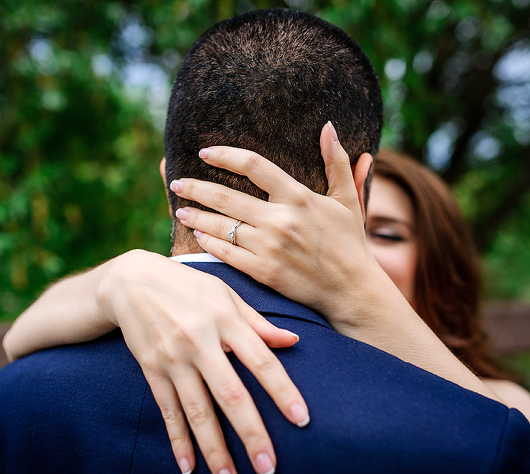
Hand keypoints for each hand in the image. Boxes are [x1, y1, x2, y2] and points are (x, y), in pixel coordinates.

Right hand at [100, 250, 309, 473]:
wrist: (129, 280)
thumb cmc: (187, 286)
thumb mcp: (225, 294)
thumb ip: (258, 323)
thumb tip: (292, 341)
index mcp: (226, 320)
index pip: (261, 362)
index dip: (283, 392)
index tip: (302, 420)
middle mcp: (200, 342)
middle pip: (230, 395)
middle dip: (251, 434)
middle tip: (268, 468)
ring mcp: (174, 359)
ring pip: (197, 412)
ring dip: (214, 449)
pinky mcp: (152, 370)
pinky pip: (167, 411)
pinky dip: (178, 441)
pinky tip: (189, 468)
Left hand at [172, 121, 379, 327]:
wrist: (352, 290)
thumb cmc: (350, 243)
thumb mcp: (348, 200)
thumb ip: (336, 162)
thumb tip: (328, 127)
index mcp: (299, 197)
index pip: (254, 166)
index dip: (226, 155)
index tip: (205, 153)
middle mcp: (281, 220)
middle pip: (227, 197)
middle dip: (196, 188)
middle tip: (178, 183)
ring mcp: (270, 248)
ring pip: (222, 226)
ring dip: (197, 216)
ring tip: (181, 210)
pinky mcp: (264, 272)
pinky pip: (227, 254)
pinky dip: (209, 243)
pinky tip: (198, 236)